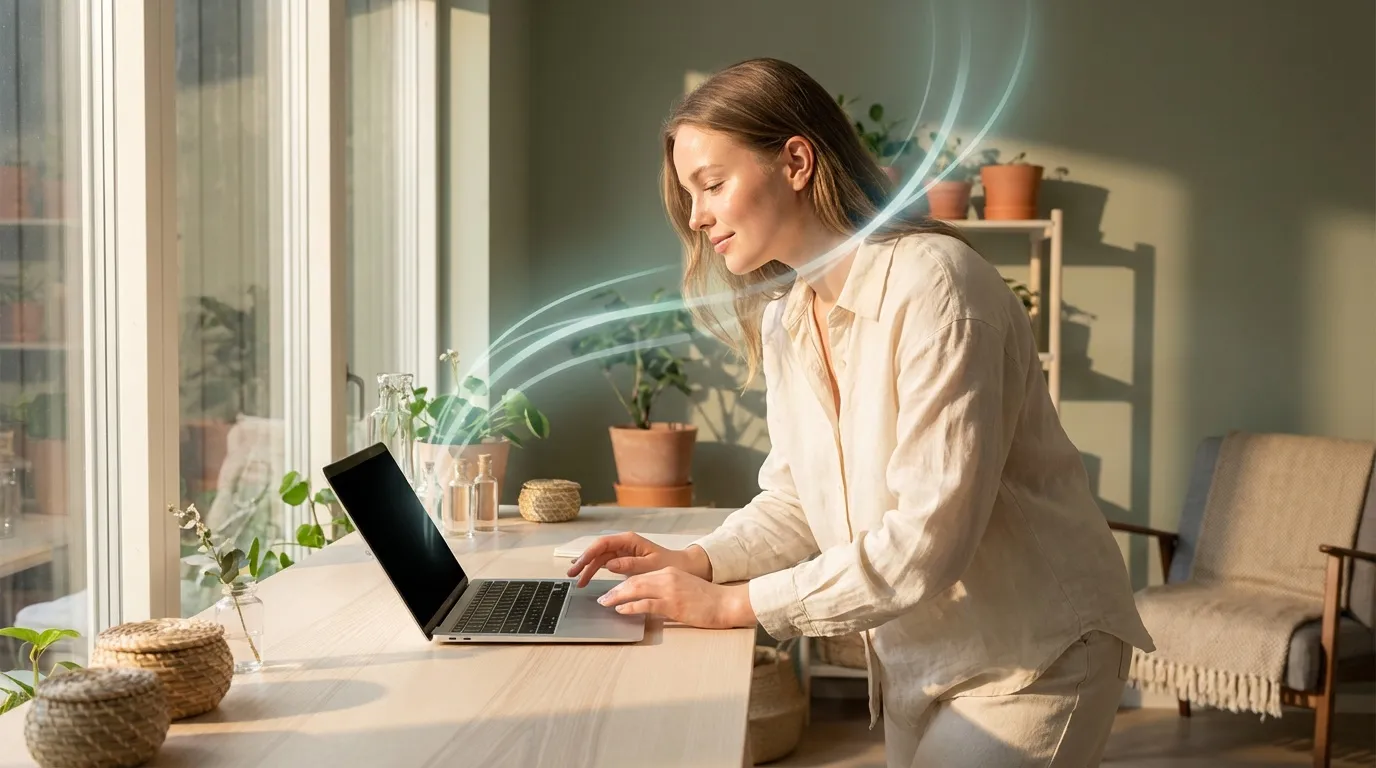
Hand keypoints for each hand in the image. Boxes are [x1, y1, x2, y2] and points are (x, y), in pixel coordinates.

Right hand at [565, 532, 711, 586]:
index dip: (588, 554)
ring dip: (588, 568)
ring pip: (600, 558)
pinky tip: (586, 576)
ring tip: (578, 581)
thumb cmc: (669, 564)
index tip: (579, 565)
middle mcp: (624, 544)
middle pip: (598, 551)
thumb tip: (610, 564)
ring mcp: (623, 552)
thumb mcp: (651, 566)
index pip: (603, 544)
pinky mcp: (624, 560)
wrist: (682, 567)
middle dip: (584, 561)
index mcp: (629, 540)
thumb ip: (630, 564)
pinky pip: (605, 564)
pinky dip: (595, 570)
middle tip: (572, 575)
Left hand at [596, 567, 755, 628]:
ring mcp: (670, 590)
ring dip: (617, 597)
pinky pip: (646, 604)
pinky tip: (621, 610)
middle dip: (615, 590)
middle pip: (634, 581)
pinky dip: (631, 606)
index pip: (640, 577)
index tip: (612, 592)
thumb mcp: (684, 589)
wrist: (726, 602)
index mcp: (670, 573)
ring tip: (605, 603)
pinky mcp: (673, 604)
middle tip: (602, 598)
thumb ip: (667, 592)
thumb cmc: (708, 600)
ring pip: (636, 589)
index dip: (623, 584)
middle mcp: (667, 577)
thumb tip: (648, 603)